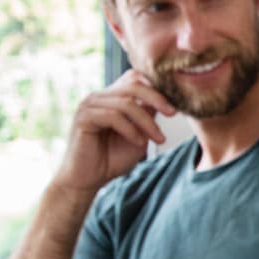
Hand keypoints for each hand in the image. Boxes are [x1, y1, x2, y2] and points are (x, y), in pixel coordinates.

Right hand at [54, 70, 175, 193]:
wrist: (89, 179)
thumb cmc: (113, 158)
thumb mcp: (140, 134)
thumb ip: (149, 116)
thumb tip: (167, 99)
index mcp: (113, 97)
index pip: (135, 78)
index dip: (157, 87)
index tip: (175, 104)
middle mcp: (100, 97)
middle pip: (133, 84)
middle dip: (157, 98)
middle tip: (172, 113)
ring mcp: (89, 105)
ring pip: (126, 103)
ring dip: (147, 122)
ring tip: (158, 139)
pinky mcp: (83, 117)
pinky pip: (113, 116)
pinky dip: (130, 129)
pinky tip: (139, 142)